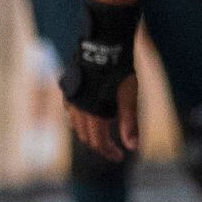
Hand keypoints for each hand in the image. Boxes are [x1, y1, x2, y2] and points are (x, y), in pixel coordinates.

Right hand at [58, 1, 139, 160]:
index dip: (109, 152)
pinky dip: (78, 118)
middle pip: (86, 136)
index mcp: (93, 114)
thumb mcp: (129, 97)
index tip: (120, 157)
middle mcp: (78, 109)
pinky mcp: (69, 88)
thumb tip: (133, 148)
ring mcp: (71, 98)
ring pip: (75, 125)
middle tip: (112, 147)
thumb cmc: (119, 70)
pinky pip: (69, 110)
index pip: (99, 142)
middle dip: (99, 144)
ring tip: (100, 133)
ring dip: (88, 132)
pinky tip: (87, 114)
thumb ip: (129, 123)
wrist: (103, 44)